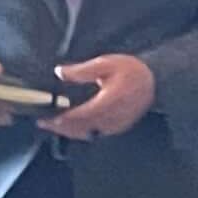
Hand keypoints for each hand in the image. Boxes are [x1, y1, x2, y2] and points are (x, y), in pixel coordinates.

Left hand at [42, 53, 156, 139]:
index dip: (62, 119)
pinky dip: (82, 132)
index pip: (81, 114)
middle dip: (61, 127)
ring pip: (89, 133)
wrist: (153, 80)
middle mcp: (113, 116)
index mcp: (110, 100)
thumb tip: (60, 72)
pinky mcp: (119, 127)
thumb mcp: (105, 63)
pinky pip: (97, 134)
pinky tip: (72, 127)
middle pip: (82, 127)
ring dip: (70, 132)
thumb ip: (81, 70)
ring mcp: (117, 124)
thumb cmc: (131, 70)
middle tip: (43, 123)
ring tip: (54, 126)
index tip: (47, 118)